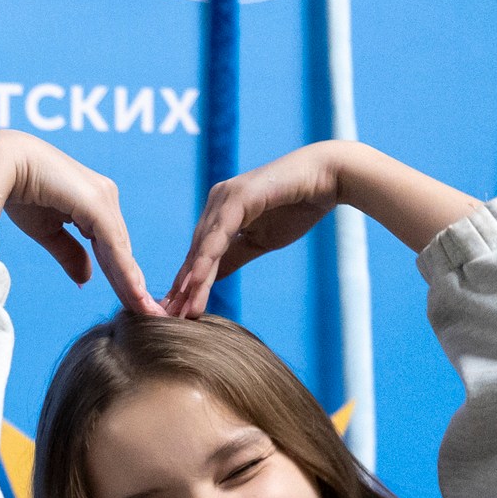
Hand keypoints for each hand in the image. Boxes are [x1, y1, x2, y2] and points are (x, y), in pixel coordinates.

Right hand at [0, 131, 155, 313]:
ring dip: (133, 283)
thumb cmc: (18, 193)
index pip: (113, 246)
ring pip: (121, 250)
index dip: (122, 276)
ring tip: (145, 311)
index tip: (132, 302)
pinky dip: (124, 270)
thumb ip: (70, 253)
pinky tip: (133, 292)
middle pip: (122, 250)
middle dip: (133, 284)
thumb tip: (87, 279)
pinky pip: (113, 244)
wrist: (2, 166)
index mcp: (94, 202)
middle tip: (148, 314)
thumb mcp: (47, 231)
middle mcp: (105, 197)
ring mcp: (104, 198)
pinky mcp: (97, 204)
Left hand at [163, 141, 483, 316]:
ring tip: (180, 310)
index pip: (199, 254)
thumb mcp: (259, 241)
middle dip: (183, 287)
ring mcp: (224, 198)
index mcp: (220, 212)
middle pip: (195, 253)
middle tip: (168, 318)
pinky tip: (196, 282)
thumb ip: (233, 258)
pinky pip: (218, 236)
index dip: (188, 283)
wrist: (329, 178)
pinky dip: (207, 260)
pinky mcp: (237, 197)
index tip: (176, 311)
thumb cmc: (297, 206)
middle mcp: (216, 203)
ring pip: (203, 247)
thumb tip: (209, 280)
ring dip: (191, 280)